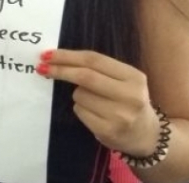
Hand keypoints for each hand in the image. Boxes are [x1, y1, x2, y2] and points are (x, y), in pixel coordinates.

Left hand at [38, 49, 159, 156]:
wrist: (146, 134)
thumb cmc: (128, 100)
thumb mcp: (123, 80)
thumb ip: (98, 69)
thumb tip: (58, 59)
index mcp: (134, 77)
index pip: (94, 60)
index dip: (68, 56)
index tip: (48, 54)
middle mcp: (130, 95)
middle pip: (85, 76)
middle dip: (60, 70)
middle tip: (41, 67)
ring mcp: (120, 115)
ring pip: (79, 95)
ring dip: (77, 94)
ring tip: (95, 101)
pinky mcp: (108, 130)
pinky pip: (80, 111)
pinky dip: (80, 109)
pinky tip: (95, 114)